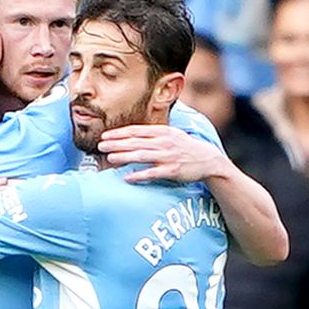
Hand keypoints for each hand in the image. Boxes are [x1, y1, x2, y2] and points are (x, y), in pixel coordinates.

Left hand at [98, 125, 224, 182]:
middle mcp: (164, 142)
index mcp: (162, 131)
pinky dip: (139, 175)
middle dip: (116, 144)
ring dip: (124, 156)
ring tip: (109, 158)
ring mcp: (168, 156)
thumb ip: (151, 134)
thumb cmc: (183, 147)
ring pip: (142, 155)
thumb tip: (129, 135)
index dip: (119, 133)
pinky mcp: (172, 171)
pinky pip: (153, 173)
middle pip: (136, 142)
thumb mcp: (170, 134)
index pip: (136, 131)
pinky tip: (127, 177)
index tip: (104, 136)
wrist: (208, 159)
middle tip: (100, 146)